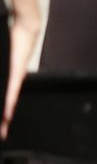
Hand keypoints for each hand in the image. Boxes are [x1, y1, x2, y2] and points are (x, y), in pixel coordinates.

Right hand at [3, 10, 39, 139]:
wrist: (26, 28)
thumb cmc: (12, 43)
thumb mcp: (3, 62)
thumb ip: (3, 73)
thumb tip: (1, 78)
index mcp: (11, 80)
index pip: (5, 101)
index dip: (2, 114)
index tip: (1, 128)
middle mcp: (15, 81)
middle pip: (7, 105)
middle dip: (3, 121)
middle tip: (2, 135)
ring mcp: (16, 77)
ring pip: (9, 102)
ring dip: (5, 116)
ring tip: (3, 129)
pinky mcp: (17, 72)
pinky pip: (12, 91)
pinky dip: (9, 103)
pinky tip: (7, 114)